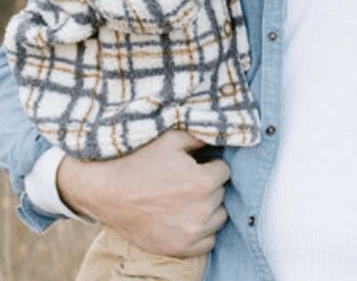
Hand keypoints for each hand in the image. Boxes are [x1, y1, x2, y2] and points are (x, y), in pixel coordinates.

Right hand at [56, 130, 229, 256]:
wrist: (106, 190)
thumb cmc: (140, 160)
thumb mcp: (173, 138)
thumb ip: (202, 136)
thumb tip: (221, 133)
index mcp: (202, 183)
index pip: (224, 170)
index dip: (210, 165)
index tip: (196, 164)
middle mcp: (200, 211)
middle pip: (221, 193)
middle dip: (209, 184)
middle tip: (187, 180)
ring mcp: (190, 233)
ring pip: (218, 217)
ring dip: (209, 207)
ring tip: (187, 198)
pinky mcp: (178, 249)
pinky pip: (207, 242)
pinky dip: (202, 231)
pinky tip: (187, 218)